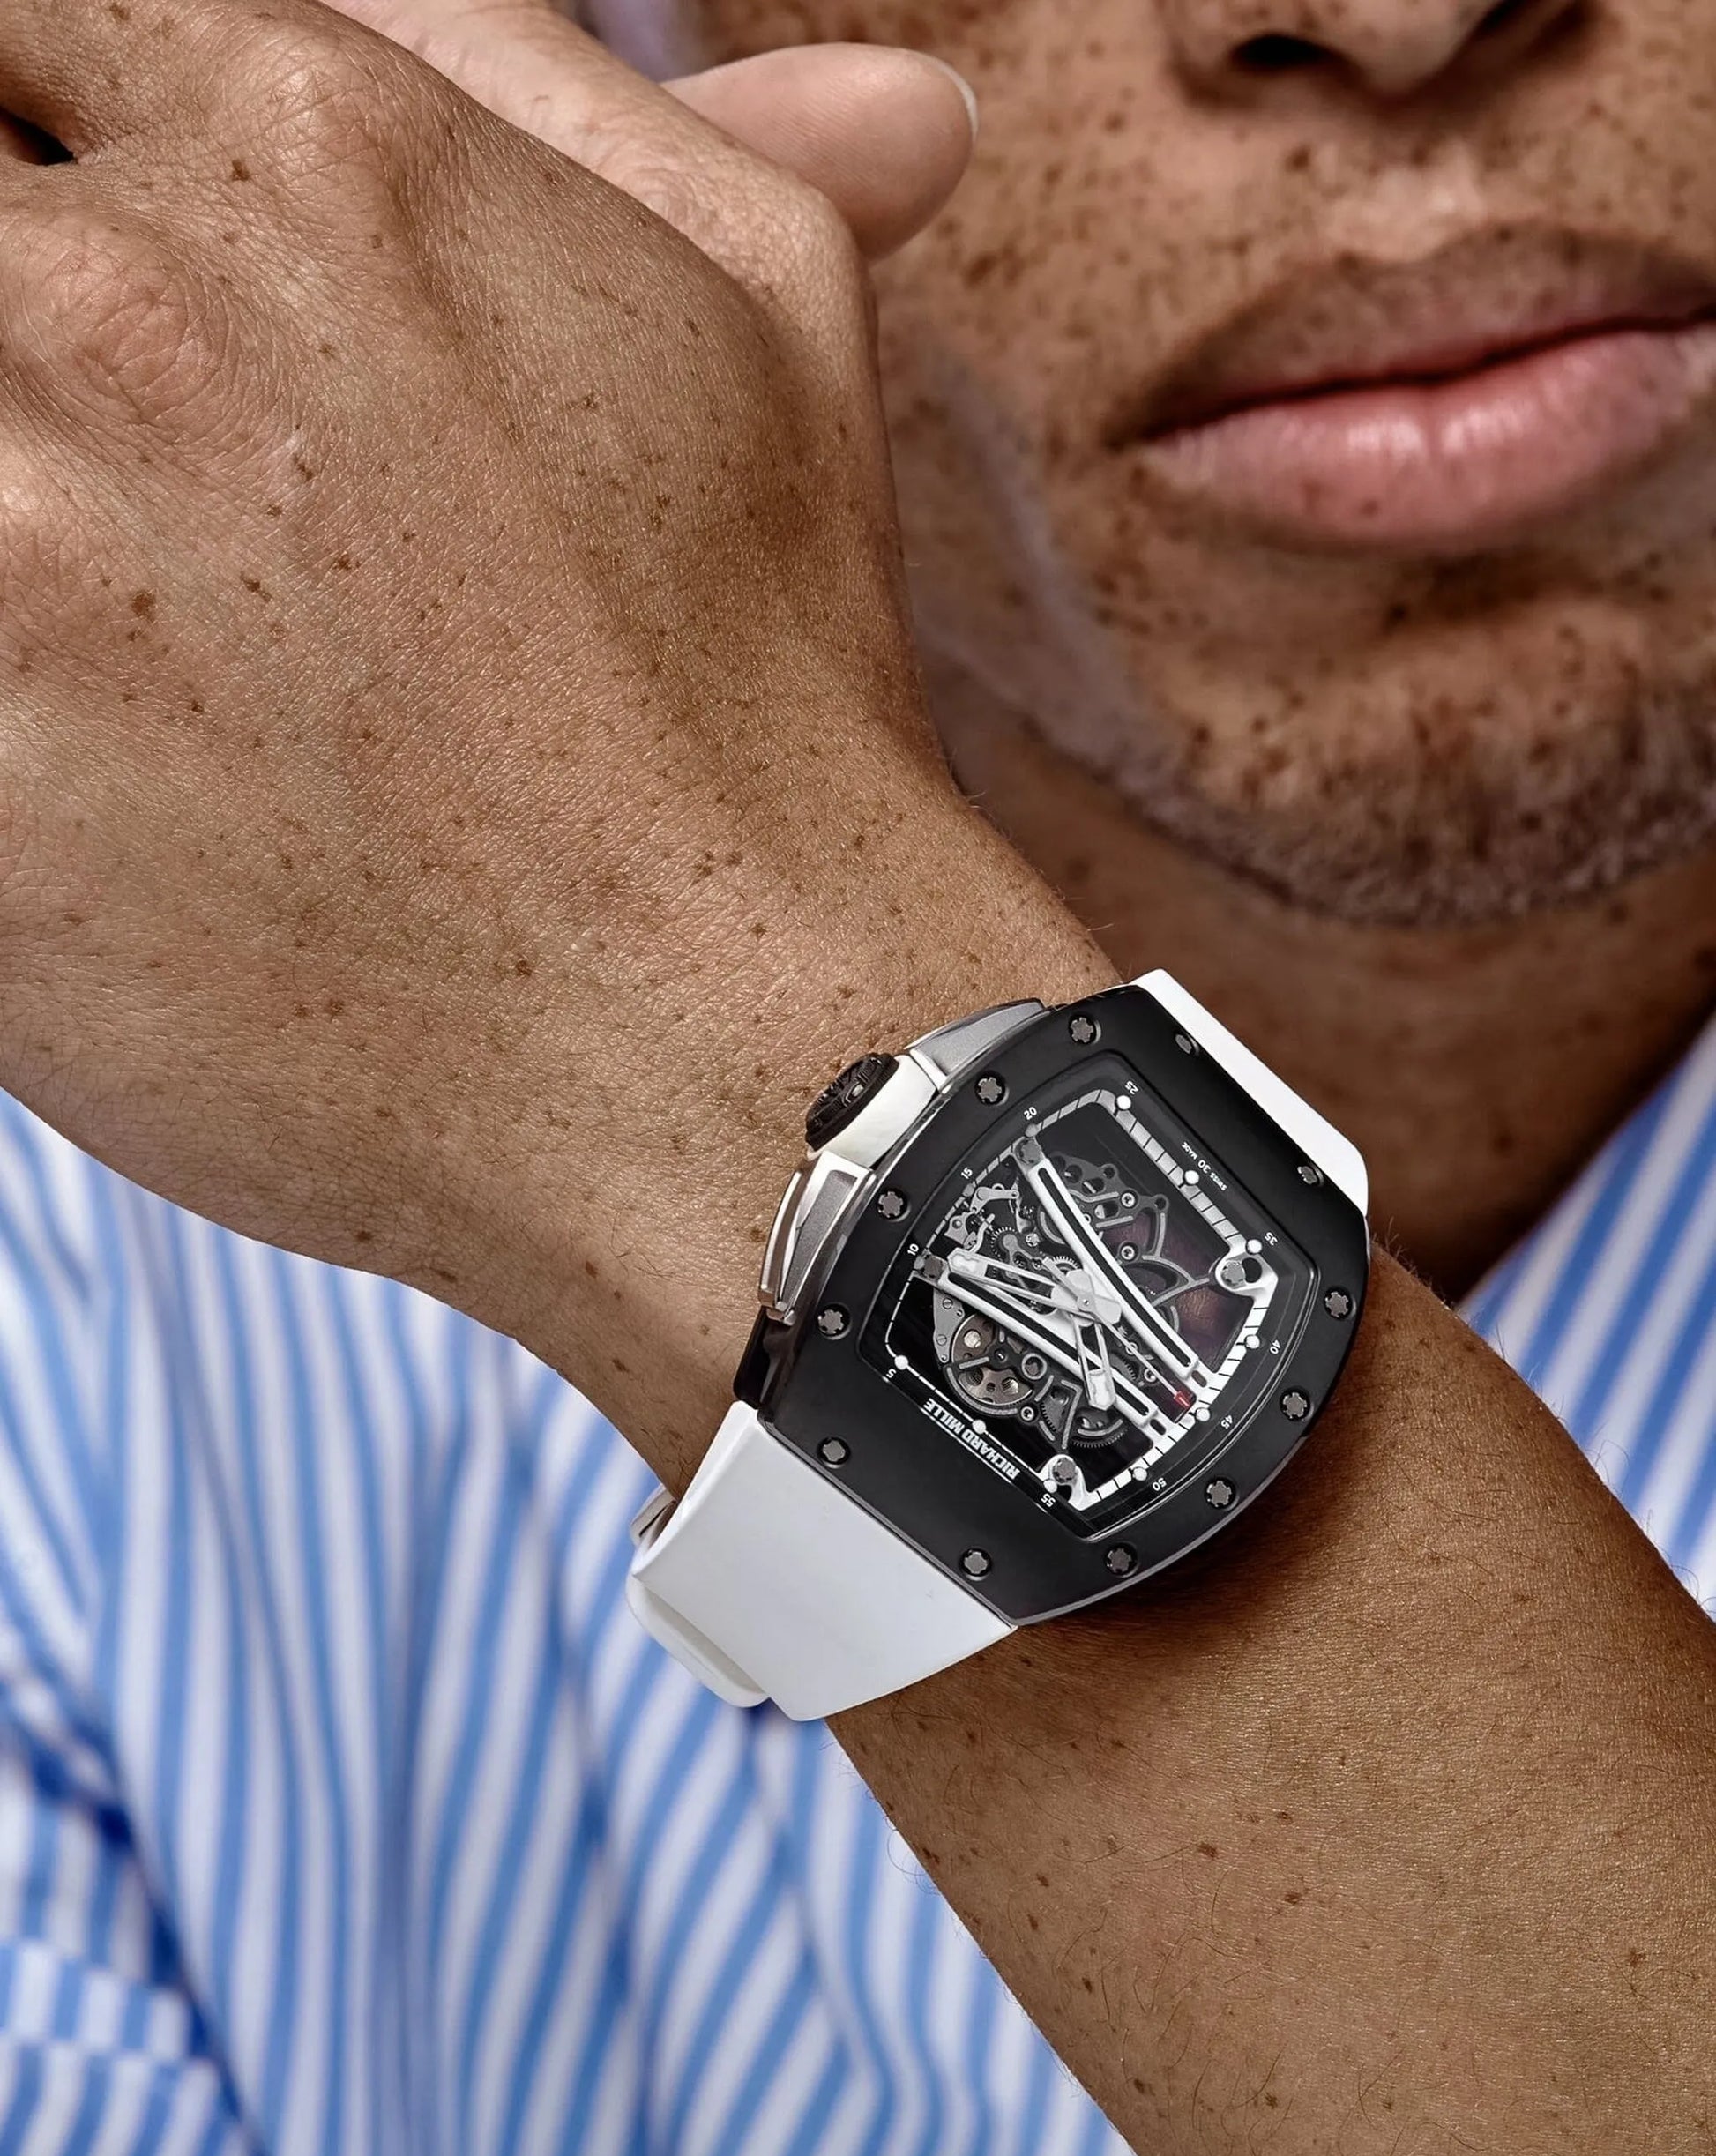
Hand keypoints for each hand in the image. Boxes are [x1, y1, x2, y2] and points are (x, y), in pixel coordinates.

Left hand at [0, 0, 1108, 1479]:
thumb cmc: (758, 698)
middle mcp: (131, 303)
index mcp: (314, 143)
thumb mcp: (752, 307)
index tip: (98, 288)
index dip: (51, 150)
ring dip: (13, 516)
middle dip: (21, 333)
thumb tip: (491, 13)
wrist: (730, 1045)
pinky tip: (108, 770)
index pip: (29, 27)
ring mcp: (11, 538)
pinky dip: (4, 708)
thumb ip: (562, 86)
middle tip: (116, 476)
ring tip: (133, 642)